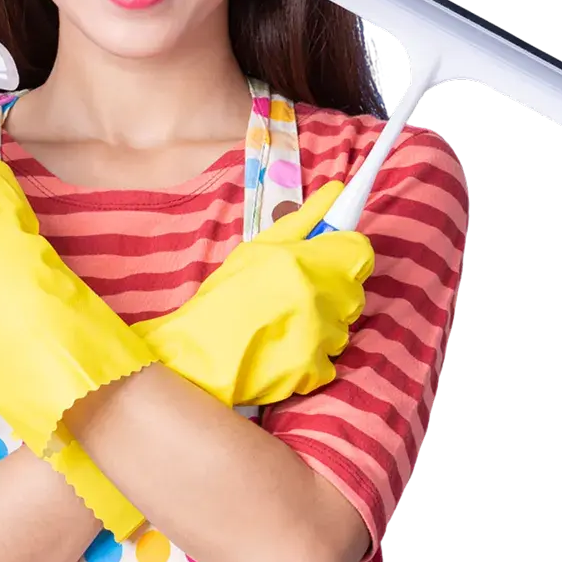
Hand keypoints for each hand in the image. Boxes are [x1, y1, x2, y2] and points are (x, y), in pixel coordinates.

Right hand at [133, 180, 374, 407]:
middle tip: (294, 296)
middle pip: (353, 290)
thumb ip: (304, 220)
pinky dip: (312, 358)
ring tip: (283, 325)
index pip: (359, 251)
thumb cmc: (226, 295)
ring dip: (322, 326)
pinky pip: (329, 360)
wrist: (202, 353)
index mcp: (315, 261)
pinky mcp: (318, 371)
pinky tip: (284, 351)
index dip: (342, 254)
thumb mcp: (260, 247)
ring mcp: (325, 338)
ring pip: (342, 327)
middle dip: (331, 292)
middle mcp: (327, 298)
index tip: (325, 261)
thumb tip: (335, 190)